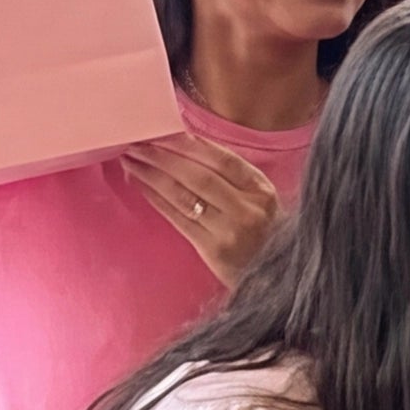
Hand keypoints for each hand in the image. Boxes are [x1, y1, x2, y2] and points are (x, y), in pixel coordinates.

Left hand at [120, 135, 285, 281]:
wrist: (277, 275)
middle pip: (199, 176)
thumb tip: (185, 145)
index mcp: (261, 190)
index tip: (162, 133)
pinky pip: (178, 218)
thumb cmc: (263, 232)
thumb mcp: (260, 199)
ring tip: (132, 161)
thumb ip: (232, 176)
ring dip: (153, 176)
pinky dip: (156, 199)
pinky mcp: (213, 250)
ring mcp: (230, 231)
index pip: (223, 159)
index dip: (190, 144)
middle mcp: (248, 209)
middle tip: (137, 143)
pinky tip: (141, 185)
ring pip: (184, 196)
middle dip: (163, 157)